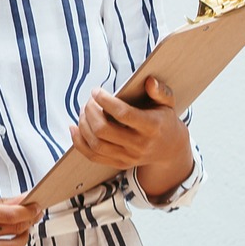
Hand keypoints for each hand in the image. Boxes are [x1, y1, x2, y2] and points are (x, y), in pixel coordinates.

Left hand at [72, 77, 187, 170]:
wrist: (170, 149)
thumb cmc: (164, 120)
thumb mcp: (168, 103)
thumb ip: (160, 91)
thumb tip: (149, 81)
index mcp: (152, 127)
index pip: (124, 114)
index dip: (106, 101)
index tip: (96, 91)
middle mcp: (140, 145)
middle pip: (104, 130)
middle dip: (90, 112)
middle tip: (89, 101)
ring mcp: (129, 157)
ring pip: (96, 144)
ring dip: (84, 125)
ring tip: (84, 111)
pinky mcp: (120, 164)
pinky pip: (93, 156)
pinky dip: (79, 143)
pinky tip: (74, 128)